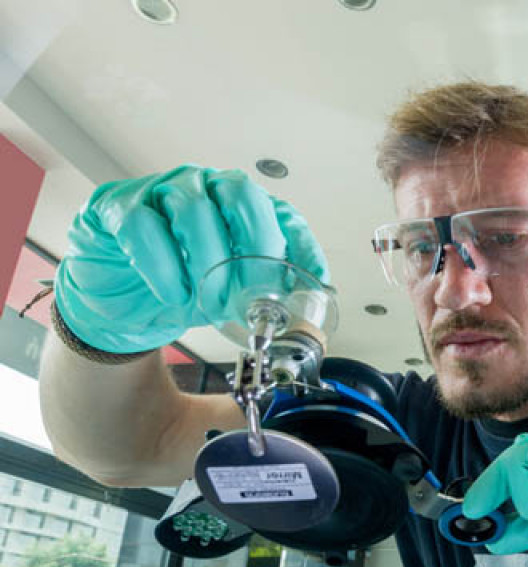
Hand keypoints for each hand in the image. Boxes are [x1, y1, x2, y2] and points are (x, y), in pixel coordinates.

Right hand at [54, 165, 328, 352]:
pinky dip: (164, 266)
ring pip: (194, 209)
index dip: (303, 248)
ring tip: (209, 303)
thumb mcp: (233, 301)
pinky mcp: (120, 207)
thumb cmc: (182, 290)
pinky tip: (173, 294)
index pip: (284, 215)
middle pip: (242, 196)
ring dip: (209, 263)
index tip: (315, 286)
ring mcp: (162, 192)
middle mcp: (207, 190)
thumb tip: (307, 323)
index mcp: (241, 209)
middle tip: (254, 296)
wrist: (122, 305)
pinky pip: (143, 226)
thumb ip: (266, 303)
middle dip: (256, 251)